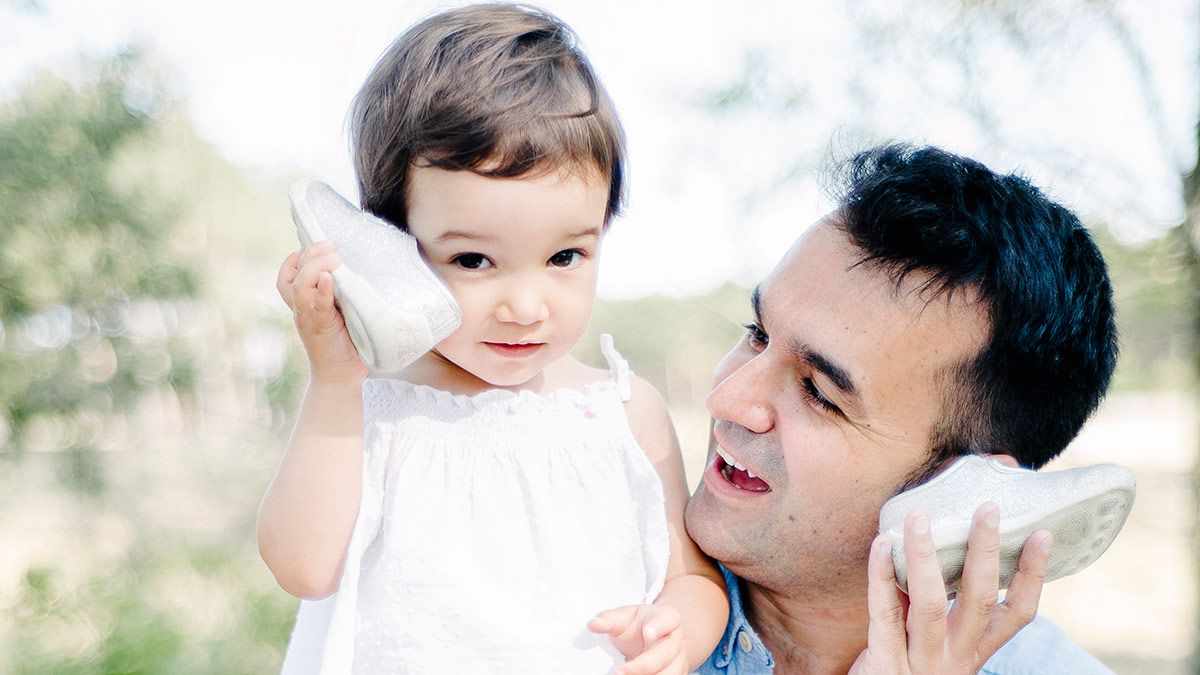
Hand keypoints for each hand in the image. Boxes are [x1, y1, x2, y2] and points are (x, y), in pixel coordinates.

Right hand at [276, 242, 367, 383]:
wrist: (340, 377)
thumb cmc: (344, 343)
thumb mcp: (340, 311)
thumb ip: (340, 292)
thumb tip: (355, 267)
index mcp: (303, 303)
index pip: (287, 274)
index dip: (297, 257)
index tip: (318, 245)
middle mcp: (301, 309)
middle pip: (292, 275)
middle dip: (309, 254)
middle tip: (331, 245)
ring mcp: (308, 319)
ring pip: (299, 287)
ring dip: (315, 267)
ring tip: (334, 256)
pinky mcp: (321, 329)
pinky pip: (317, 306)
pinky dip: (321, 290)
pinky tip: (329, 277)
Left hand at [588, 604, 687, 674]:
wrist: (655, 638)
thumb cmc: (638, 626)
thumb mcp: (624, 617)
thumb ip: (609, 620)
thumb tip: (592, 625)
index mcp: (667, 618)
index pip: (669, 619)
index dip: (660, 626)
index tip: (647, 633)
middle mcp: (676, 641)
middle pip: (666, 654)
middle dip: (644, 665)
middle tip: (620, 672)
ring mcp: (678, 661)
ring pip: (670, 673)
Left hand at [850, 503, 1050, 673]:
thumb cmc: (906, 669)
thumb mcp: (938, 645)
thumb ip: (943, 608)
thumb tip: (947, 546)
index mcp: (973, 650)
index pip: (1016, 613)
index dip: (1032, 575)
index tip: (1043, 535)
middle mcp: (954, 657)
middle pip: (980, 600)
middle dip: (986, 552)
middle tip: (989, 508)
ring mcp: (921, 661)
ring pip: (930, 603)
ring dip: (925, 555)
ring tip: (921, 516)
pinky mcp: (885, 663)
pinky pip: (884, 613)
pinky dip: (881, 574)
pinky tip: (881, 544)